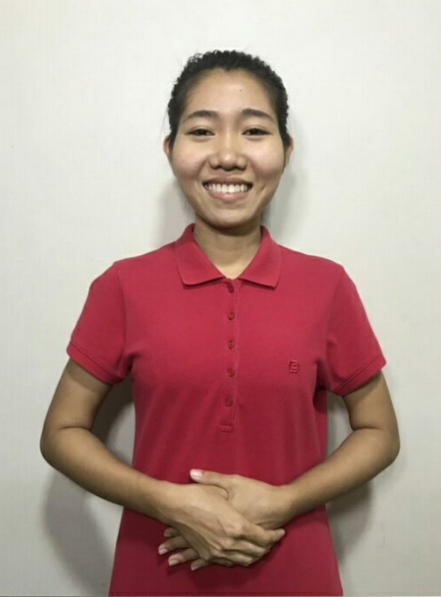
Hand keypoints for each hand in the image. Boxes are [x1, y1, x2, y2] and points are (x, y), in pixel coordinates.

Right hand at [157, 478, 285, 570]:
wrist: (174, 505)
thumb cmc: (199, 494)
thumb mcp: (222, 488)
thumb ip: (240, 498)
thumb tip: (250, 494)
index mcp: (237, 526)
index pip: (263, 538)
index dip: (274, 536)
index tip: (280, 533)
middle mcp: (229, 542)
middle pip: (255, 552)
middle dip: (267, 548)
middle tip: (272, 542)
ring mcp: (217, 551)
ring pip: (243, 560)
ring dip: (254, 556)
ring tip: (260, 550)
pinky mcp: (207, 553)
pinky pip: (227, 562)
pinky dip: (238, 560)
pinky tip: (241, 556)